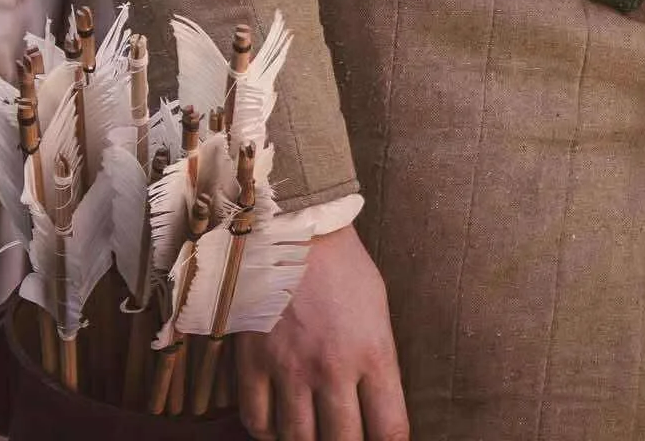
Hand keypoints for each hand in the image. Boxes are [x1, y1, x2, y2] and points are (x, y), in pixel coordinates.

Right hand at [236, 225, 409, 439]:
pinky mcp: (254, 363)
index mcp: (372, 351)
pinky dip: (269, 433)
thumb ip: (377, 359)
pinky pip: (258, 423)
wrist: (293, 225)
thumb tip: (378, 405)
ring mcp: (289, 368)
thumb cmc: (342, 264)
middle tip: (344, 437)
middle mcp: (332, 368)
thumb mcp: (377, 307)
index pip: (390, 429)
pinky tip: (279, 426)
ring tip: (313, 434)